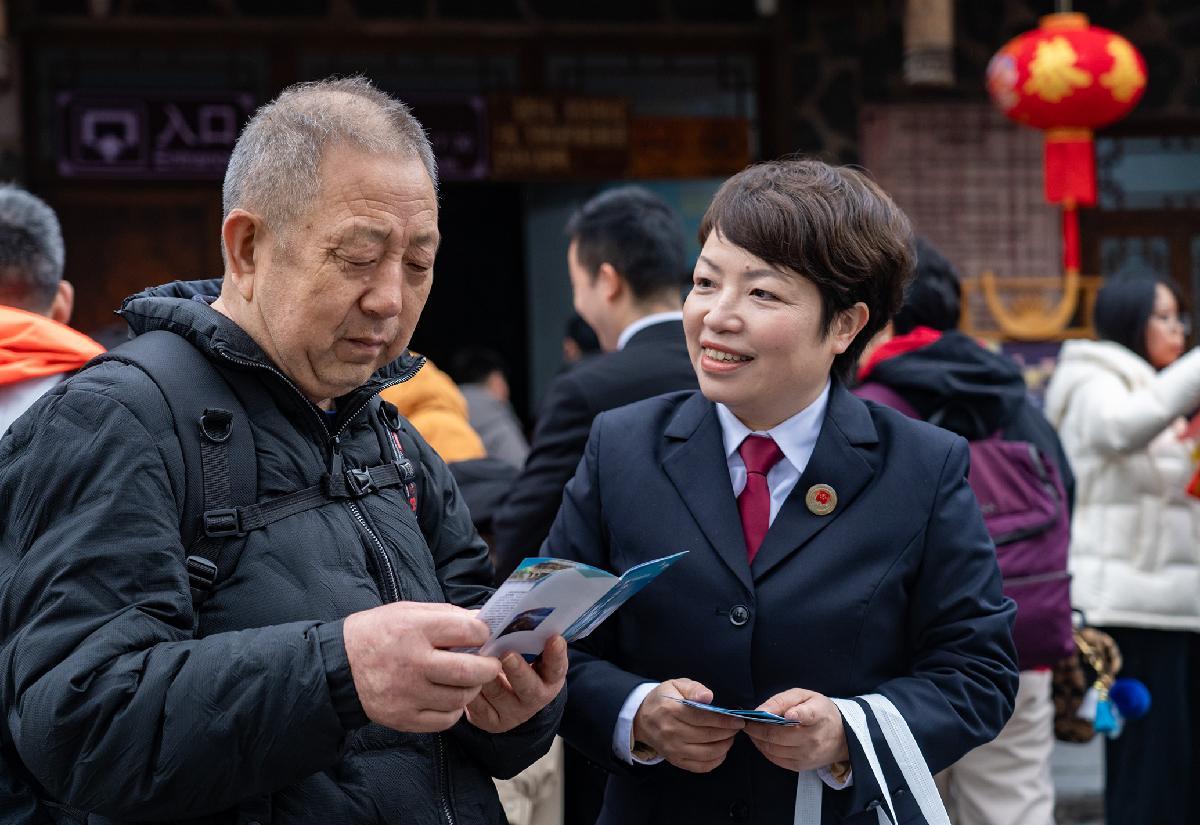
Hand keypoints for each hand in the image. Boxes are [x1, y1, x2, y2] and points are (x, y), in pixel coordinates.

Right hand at [343, 601, 501, 732]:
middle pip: (469, 671)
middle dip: (489, 667)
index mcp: (414, 629)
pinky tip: (450, 698)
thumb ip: (447, 615)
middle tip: (491, 664)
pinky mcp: (403, 718)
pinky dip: (455, 710)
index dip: (483, 634)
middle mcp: (412, 663)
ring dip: (473, 689)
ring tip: (469, 680)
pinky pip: (445, 720)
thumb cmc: (378, 633)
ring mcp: (407, 694)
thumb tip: (483, 620)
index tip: (484, 636)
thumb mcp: (408, 611)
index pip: (467, 632)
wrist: (339, 665)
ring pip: (460, 698)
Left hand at [466, 635, 567, 732]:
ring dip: (485, 675)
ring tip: (472, 658)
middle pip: (529, 687)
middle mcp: (535, 697)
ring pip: (497, 694)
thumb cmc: (511, 661)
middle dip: (518, 671)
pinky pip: (477, 706)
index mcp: (549, 676)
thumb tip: (503, 613)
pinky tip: (459, 675)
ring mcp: (514, 713)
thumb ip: (519, 635)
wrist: (501, 699)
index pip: (557, 667)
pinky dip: (468, 688)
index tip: (553, 638)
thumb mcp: (522, 650)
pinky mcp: (491, 722)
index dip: (556, 654)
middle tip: (507, 655)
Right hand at [631, 679, 743, 772]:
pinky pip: (701, 766)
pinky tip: (721, 751)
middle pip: (707, 736)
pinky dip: (715, 761)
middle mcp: (671, 732)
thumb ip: (694, 689)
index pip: (703, 718)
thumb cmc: (663, 699)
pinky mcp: (676, 761)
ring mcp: (673, 749)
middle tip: (736, 727)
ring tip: (730, 737)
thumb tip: (708, 697)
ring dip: (724, 746)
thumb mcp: (676, 685)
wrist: (642, 718)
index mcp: (671, 710)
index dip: (724, 720)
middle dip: (727, 732)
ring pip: (706, 753)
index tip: (738, 719)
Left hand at [744, 688, 848, 772]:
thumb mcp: (805, 696)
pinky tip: (761, 740)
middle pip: (779, 735)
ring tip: (752, 729)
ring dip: (758, 739)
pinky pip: (776, 759)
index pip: (809, 715)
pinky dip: (764, 749)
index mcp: (818, 715)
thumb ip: (782, 700)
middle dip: (757, 728)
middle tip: (747, 721)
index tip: (788, 714)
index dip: (798, 714)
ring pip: (774, 749)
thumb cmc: (819, 711)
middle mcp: (814, 738)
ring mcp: (808, 755)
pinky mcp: (801, 766)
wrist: (841, 737)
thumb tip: (761, 710)